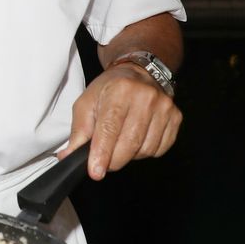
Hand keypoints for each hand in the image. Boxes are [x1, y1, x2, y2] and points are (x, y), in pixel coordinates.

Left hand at [57, 64, 181, 179]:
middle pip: (129, 143)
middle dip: (113, 160)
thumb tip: (68, 157)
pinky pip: (160, 149)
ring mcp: (164, 107)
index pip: (110, 128)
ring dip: (130, 155)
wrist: (138, 72)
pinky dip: (146, 151)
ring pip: (145, 149)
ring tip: (121, 141)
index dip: (102, 153)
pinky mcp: (176, 117)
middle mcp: (145, 97)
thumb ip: (78, 132)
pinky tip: (138, 138)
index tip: (96, 171)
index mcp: (119, 90)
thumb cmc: (109, 89)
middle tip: (104, 162)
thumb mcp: (86, 103)